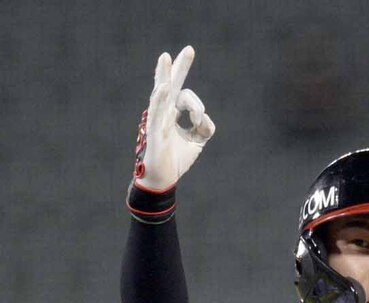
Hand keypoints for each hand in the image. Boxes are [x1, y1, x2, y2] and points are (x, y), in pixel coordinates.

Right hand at [133, 46, 214, 192]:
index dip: (187, 79)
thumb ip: (205, 128)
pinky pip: (156, 114)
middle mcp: (163, 112)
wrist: (163, 179)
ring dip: (164, 76)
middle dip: (177, 66)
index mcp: (172, 112)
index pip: (181, 90)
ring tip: (165, 57)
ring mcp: (157, 120)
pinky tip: (163, 89)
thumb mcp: (197, 142)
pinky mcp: (154, 132)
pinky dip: (160, 101)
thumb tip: (206, 119)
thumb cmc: (175, 160)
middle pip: (170, 85)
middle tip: (189, 49)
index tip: (190, 60)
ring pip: (162, 95)